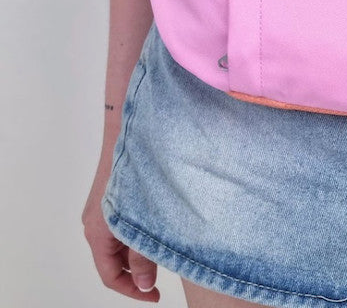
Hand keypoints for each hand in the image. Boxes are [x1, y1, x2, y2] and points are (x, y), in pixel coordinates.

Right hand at [82, 159, 160, 301]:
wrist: (132, 133)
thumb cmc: (134, 173)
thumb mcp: (141, 224)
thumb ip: (144, 256)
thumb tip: (145, 284)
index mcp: (98, 233)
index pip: (110, 276)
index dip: (133, 290)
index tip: (155, 296)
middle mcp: (97, 223)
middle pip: (116, 260)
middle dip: (140, 270)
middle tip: (167, 269)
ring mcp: (106, 209)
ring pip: (123, 241)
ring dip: (144, 249)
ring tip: (169, 247)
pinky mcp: (117, 198)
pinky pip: (127, 225)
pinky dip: (143, 232)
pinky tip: (164, 226)